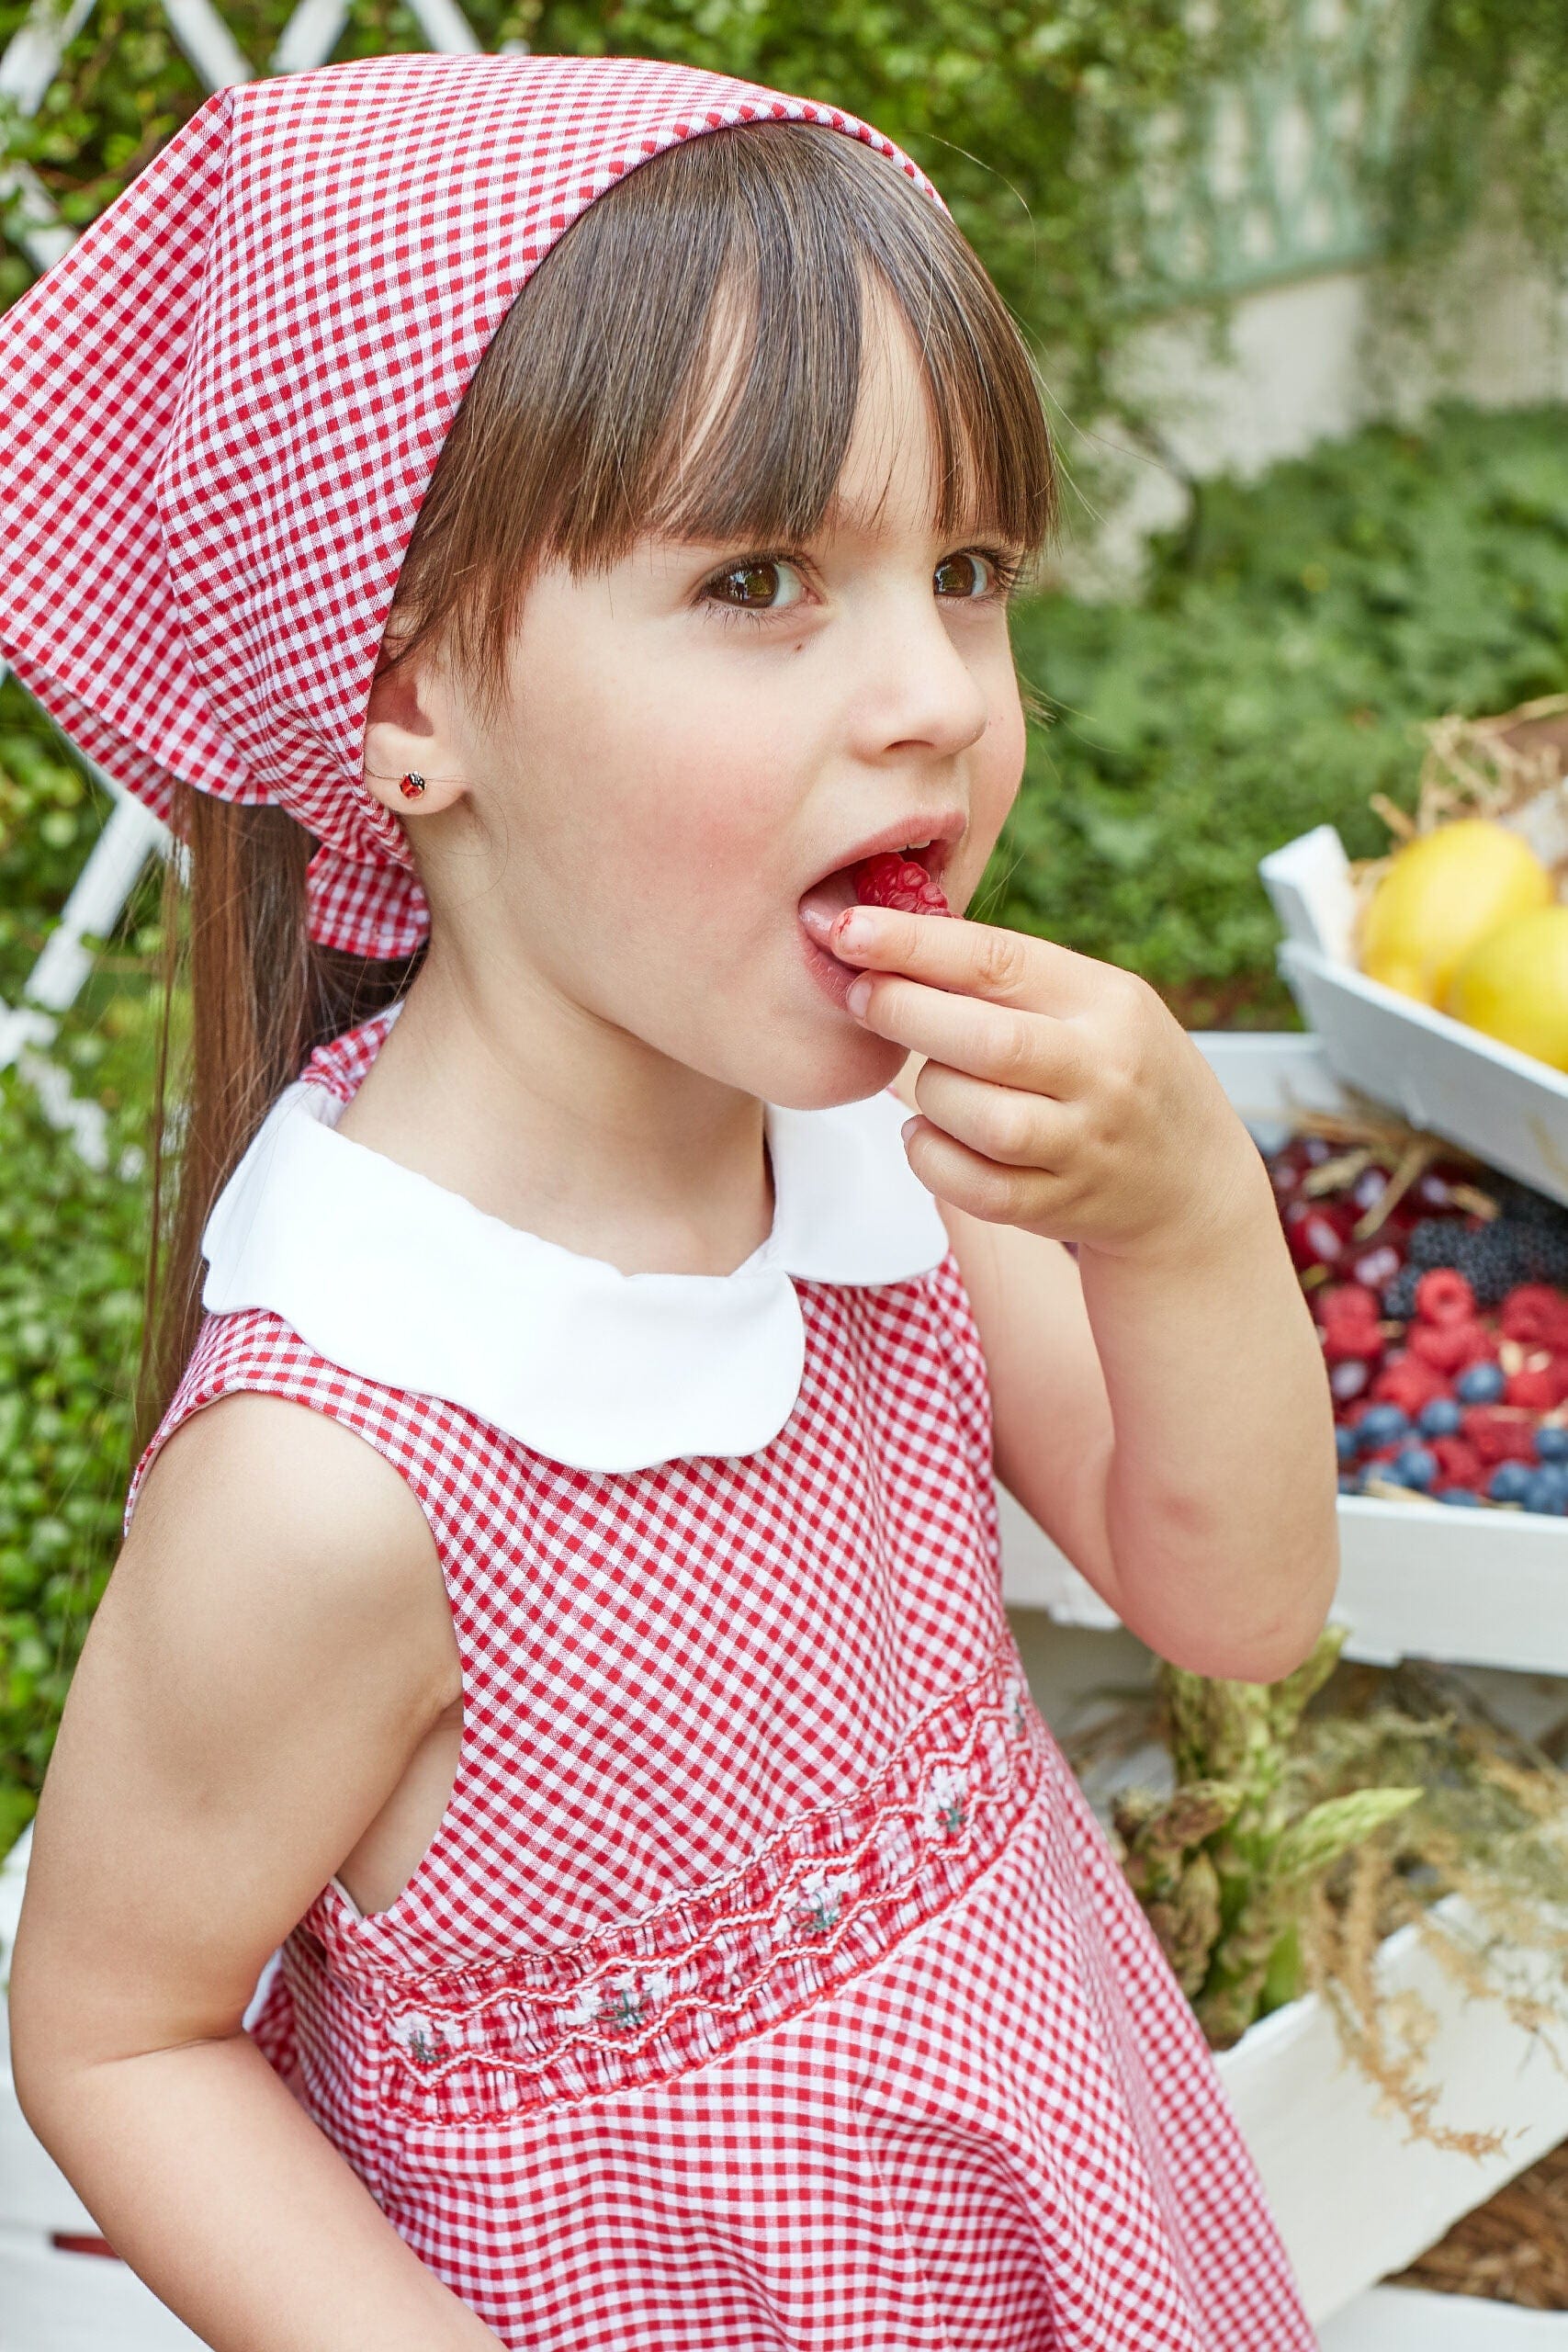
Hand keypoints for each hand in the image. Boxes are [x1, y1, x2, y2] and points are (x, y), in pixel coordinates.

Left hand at [827, 903, 1263, 1265]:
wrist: (1191, 1179)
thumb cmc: (1116, 1069)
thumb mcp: (1095, 1004)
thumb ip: (1010, 979)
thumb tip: (891, 941)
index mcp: (1108, 1002)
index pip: (1001, 962)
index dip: (916, 944)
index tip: (851, 929)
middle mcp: (1102, 1072)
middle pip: (985, 1041)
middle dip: (903, 1010)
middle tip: (858, 994)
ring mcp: (1083, 1144)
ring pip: (977, 1117)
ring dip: (928, 1093)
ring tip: (927, 1080)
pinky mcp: (1059, 1205)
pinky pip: (973, 1186)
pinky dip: (931, 1157)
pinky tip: (930, 1135)